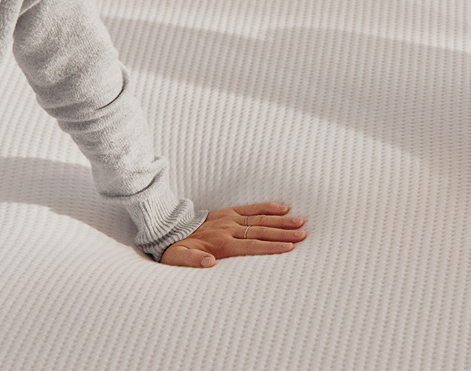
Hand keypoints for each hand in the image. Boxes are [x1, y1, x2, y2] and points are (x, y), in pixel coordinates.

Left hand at [159, 202, 306, 267]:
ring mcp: (229, 219)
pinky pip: (250, 208)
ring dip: (281, 220)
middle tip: (304, 234)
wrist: (166, 230)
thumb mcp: (178, 259)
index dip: (271, 247)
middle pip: (261, 231)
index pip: (251, 245)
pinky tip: (282, 207)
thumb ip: (193, 260)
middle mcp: (228, 229)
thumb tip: (209, 263)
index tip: (289, 248)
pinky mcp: (227, 212)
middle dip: (283, 233)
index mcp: (220, 243)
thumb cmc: (175, 250)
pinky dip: (266, 207)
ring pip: (259, 219)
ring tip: (300, 221)